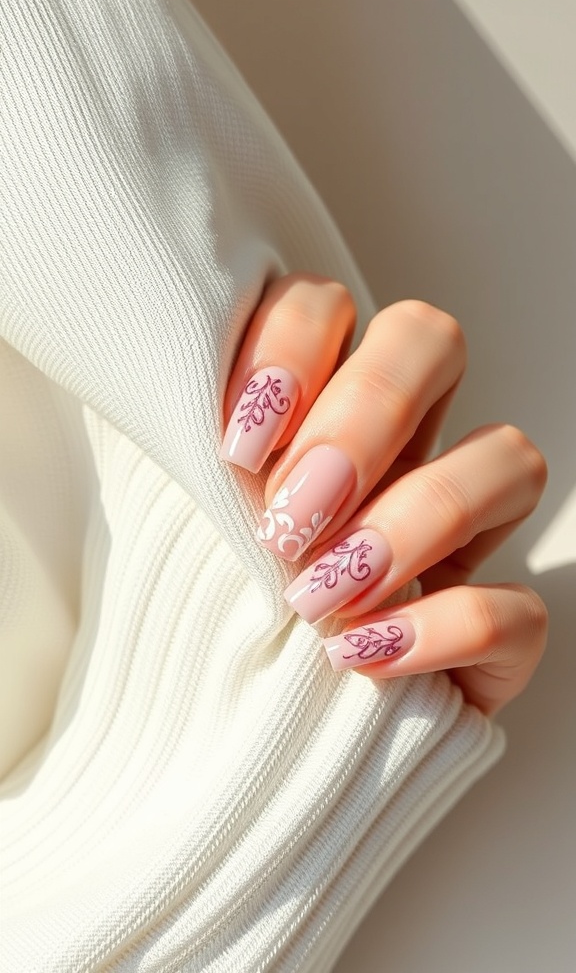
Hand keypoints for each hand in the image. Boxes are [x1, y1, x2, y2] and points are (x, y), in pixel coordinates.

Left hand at [220, 273, 547, 714]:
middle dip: (363, 417)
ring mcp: (463, 535)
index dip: (291, 350)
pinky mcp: (500, 630)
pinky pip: (522, 608)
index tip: (235, 446)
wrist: (249, 735)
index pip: (329, 308)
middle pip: (433, 342)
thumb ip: (180, 458)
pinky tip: (361, 654)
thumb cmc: (206, 611)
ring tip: (319, 593)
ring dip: (414, 518)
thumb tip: (156, 400)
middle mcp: (402, 448)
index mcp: (320, 408)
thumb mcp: (176, 520)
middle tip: (291, 514)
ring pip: (508, 457)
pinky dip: (445, 628)